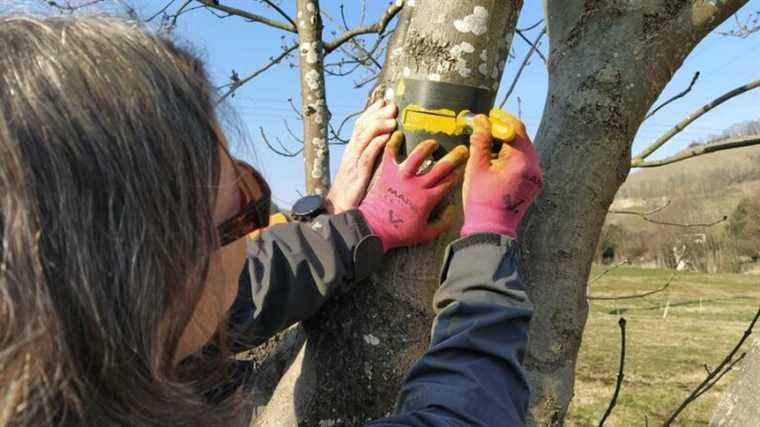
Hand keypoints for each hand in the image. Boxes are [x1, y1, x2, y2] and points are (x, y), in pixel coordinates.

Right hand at [326, 99, 397, 213]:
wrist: (337, 211)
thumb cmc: (352, 194)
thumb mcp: (361, 172)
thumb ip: (370, 158)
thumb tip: (384, 146)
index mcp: (352, 152)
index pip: (360, 125)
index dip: (372, 111)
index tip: (384, 101)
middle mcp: (351, 154)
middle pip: (362, 127)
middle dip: (377, 113)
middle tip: (392, 105)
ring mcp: (353, 164)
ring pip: (363, 138)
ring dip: (379, 126)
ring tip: (392, 119)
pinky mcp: (357, 176)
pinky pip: (366, 157)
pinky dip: (376, 145)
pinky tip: (387, 137)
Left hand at [358, 132, 467, 251]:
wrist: (373, 229)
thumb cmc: (399, 233)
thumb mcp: (425, 234)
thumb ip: (443, 223)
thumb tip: (453, 209)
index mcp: (428, 199)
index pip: (449, 182)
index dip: (459, 173)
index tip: (465, 166)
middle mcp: (417, 185)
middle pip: (440, 167)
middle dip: (454, 157)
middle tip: (462, 149)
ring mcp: (401, 177)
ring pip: (418, 156)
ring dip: (427, 147)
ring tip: (433, 142)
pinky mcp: (386, 173)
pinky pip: (390, 154)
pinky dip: (393, 143)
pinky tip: (398, 134)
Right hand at [461, 109, 542, 237]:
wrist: (491, 230)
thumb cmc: (482, 201)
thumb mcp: (476, 168)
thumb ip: (480, 142)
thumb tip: (480, 121)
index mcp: (523, 162)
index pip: (516, 130)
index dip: (501, 119)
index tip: (488, 116)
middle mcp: (535, 168)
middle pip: (522, 139)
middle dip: (504, 130)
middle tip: (486, 126)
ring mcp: (536, 177)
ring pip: (524, 150)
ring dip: (507, 143)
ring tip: (488, 142)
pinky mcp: (532, 184)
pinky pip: (524, 163)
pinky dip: (511, 156)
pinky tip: (496, 157)